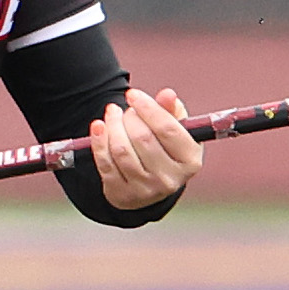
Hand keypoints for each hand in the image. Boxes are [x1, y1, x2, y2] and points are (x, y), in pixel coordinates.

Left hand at [89, 87, 200, 209]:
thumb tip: (168, 94)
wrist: (149, 183)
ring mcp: (146, 190)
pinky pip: (106, 163)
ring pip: (122, 150)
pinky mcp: (123, 195)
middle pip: (143, 138)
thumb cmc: (163, 147)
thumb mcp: (174, 129)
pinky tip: (98, 127)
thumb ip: (171, 109)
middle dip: (129, 117)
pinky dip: (99, 141)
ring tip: (112, 114)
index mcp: (190, 160)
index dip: (148, 108)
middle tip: (125, 110)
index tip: (132, 94)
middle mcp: (171, 179)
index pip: (168, 129)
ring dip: (112, 126)